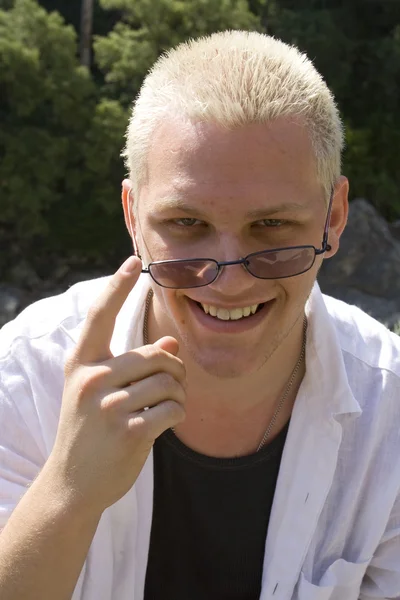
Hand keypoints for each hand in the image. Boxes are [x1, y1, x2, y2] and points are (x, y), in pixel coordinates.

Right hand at [47, 256, 185, 513]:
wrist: (72, 484)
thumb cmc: (90, 431)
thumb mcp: (101, 393)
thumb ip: (134, 365)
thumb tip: (173, 341)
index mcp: (82, 363)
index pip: (100, 315)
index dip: (117, 286)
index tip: (134, 261)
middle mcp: (92, 378)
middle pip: (158, 355)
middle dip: (175, 369)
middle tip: (173, 385)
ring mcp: (108, 405)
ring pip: (170, 381)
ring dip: (178, 394)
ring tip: (166, 407)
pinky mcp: (128, 430)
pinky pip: (173, 407)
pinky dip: (178, 413)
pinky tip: (165, 422)